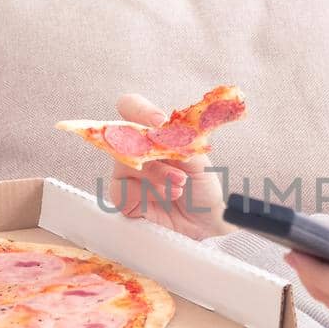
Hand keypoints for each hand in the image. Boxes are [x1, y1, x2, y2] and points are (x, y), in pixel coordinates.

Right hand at [105, 93, 233, 240]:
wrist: (207, 219)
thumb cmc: (202, 186)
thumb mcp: (198, 160)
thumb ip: (180, 142)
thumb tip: (163, 129)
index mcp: (153, 133)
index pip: (131, 107)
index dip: (139, 110)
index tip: (159, 122)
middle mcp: (136, 150)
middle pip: (122, 136)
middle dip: (154, 154)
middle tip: (180, 172)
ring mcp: (128, 173)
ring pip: (124, 165)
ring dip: (156, 176)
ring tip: (179, 187)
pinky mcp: (124, 198)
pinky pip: (121, 191)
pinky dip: (147, 194)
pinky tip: (166, 197)